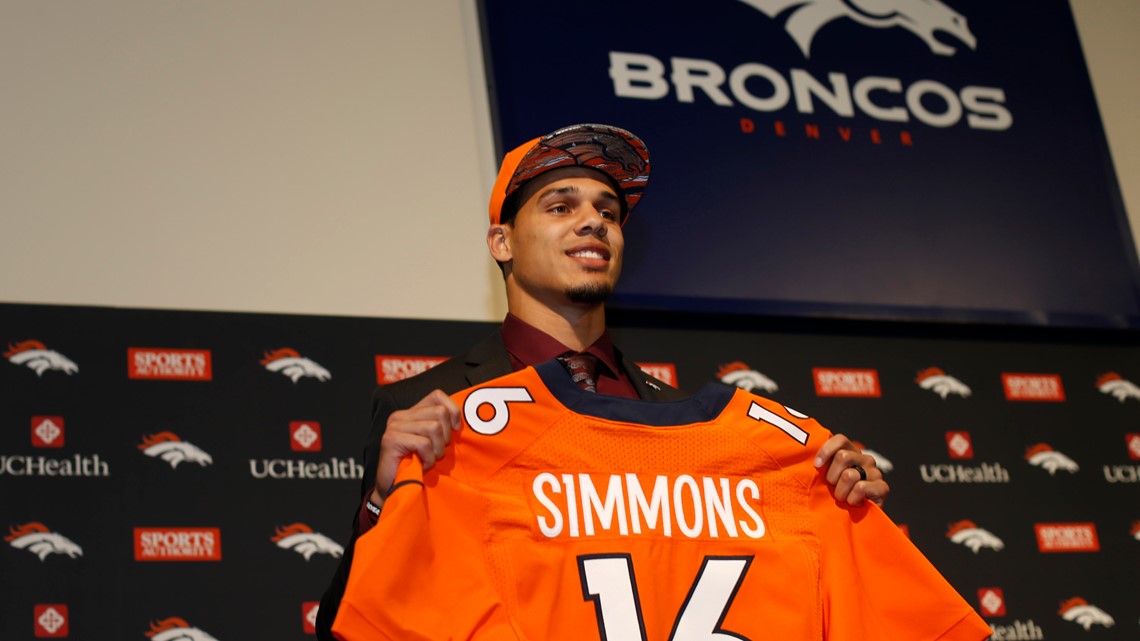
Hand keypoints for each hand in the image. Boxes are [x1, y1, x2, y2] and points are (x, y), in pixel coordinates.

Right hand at [371, 389, 460, 505]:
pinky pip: (423, 443)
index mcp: (411, 412)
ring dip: (437, 450)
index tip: (455, 430)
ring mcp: (394, 426)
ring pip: (433, 427)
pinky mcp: (391, 439)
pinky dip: (428, 458)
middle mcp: (400, 415)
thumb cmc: (418, 466)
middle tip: (437, 452)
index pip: (438, 396)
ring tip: (429, 459)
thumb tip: (460, 421)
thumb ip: (443, 427)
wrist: (396, 490)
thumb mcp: (435, 443)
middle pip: (439, 412)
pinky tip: (421, 465)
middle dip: (445, 436)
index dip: (452, 411)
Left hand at [814, 434, 888, 505]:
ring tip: (844, 498)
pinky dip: (853, 499)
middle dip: (832, 477)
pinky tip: (854, 503)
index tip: (816, 465)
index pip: (840, 440)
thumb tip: (808, 454)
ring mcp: (875, 472)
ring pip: (849, 475)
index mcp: (852, 452)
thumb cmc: (836, 495)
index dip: (826, 450)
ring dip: (841, 492)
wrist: (855, 520)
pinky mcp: (883, 487)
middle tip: (833, 488)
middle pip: (843, 456)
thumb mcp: (826, 477)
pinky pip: (861, 488)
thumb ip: (821, 464)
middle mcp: (866, 459)